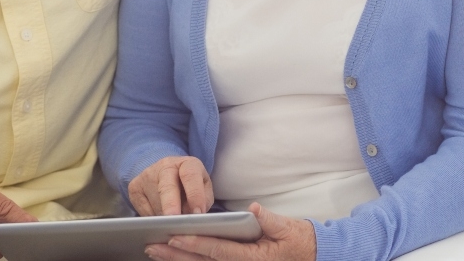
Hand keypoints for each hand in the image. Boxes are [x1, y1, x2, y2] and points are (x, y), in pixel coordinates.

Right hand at [129, 156, 213, 215]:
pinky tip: (160, 217)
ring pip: (156, 203)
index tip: (198, 213)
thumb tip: (193, 216)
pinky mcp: (134, 187)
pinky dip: (154, 219)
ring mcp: (147, 175)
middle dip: (171, 205)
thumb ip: (203, 200)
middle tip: (174, 220)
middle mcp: (165, 166)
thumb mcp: (203, 188)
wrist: (164, 174)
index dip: (195, 195)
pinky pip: (143, 210)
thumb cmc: (189, 185)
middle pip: (167, 186)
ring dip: (165, 217)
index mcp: (186, 163)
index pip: (190, 176)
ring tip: (173, 222)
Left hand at [145, 202, 315, 260]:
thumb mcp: (287, 228)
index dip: (195, 244)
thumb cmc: (298, 241)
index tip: (175, 237)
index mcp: (252, 257)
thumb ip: (269, 220)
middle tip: (153, 246)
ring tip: (155, 251)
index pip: (218, 250)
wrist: (310, 256)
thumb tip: (254, 209)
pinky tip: (173, 256)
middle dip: (176, 255)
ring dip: (177, 260)